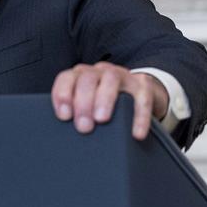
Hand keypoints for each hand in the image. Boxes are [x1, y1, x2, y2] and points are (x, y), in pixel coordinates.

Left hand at [51, 62, 167, 139]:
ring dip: (104, 99)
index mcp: (82, 75)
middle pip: (87, 78)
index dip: (62, 94)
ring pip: (111, 79)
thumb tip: (62, 133)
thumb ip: (75, 112)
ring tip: (101, 120)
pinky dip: (139, 116)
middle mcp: (100, 72)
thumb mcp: (89, 103)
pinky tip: (136, 133)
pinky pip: (142, 98)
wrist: (141, 95)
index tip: (64, 116)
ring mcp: (123, 76)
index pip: (67, 78)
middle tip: (83, 126)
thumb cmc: (106, 102)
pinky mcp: (144, 86)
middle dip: (83, 102)